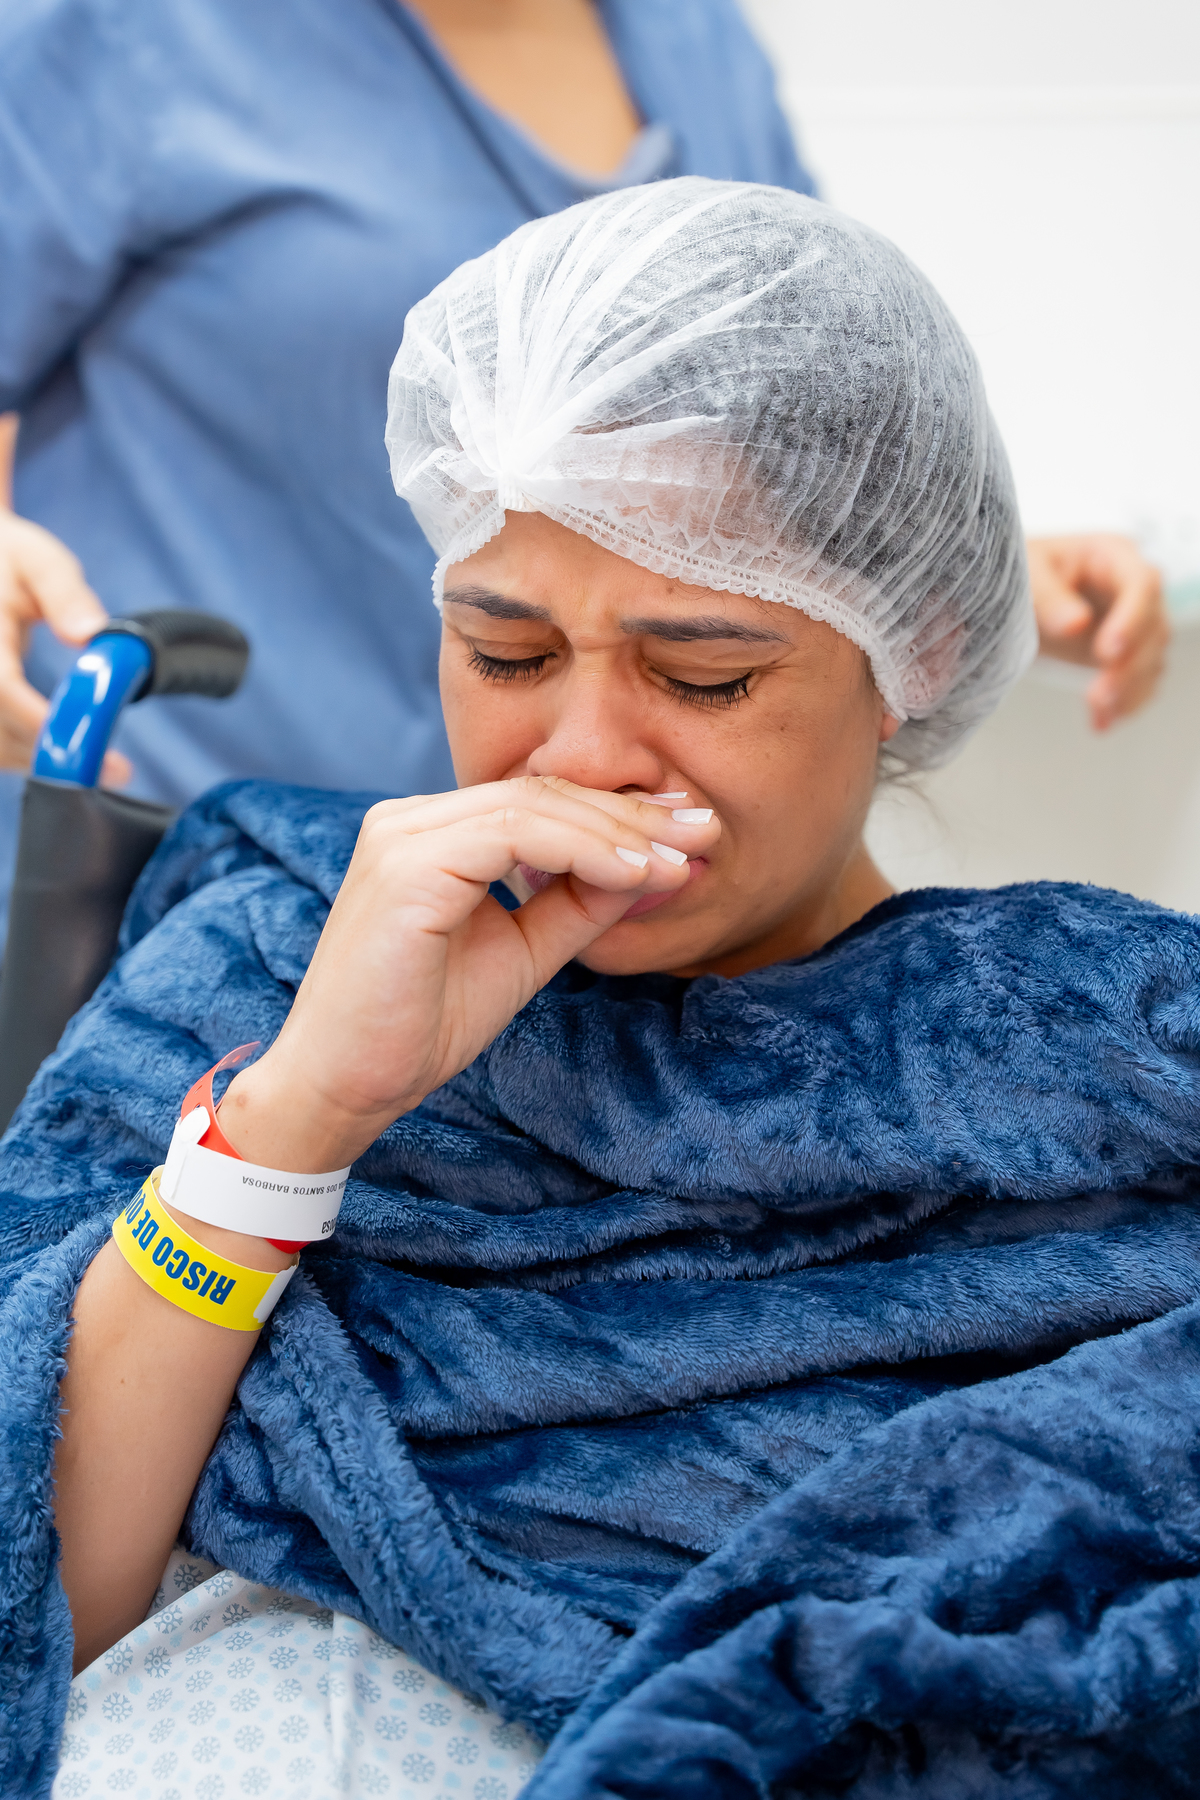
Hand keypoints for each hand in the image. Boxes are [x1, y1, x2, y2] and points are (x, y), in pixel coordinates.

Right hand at [0, 507, 131, 783]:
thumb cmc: (7, 557)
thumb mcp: (38, 559)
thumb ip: (64, 592)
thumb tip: (91, 634)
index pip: (1, 687)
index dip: (43, 723)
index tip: (94, 747)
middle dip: (50, 753)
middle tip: (114, 770)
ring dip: (37, 761)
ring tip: (94, 762)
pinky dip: (20, 753)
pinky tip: (58, 749)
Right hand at [219, 778, 719, 1170]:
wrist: (345, 1085)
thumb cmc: (419, 1025)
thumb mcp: (523, 951)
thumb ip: (578, 903)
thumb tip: (652, 865)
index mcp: (431, 833)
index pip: (540, 802)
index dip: (621, 814)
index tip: (690, 833)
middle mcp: (410, 818)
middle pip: (544, 793)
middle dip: (634, 814)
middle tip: (707, 833)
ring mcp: (403, 835)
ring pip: (535, 805)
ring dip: (619, 832)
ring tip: (681, 861)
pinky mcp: (405, 866)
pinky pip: (513, 834)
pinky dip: (583, 850)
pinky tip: (634, 874)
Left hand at [1028, 533, 1169, 729]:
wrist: (1017, 591)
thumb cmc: (1022, 571)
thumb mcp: (1026, 573)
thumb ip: (1048, 596)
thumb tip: (1075, 625)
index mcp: (1113, 557)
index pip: (1142, 584)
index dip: (1132, 619)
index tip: (1108, 653)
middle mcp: (1132, 589)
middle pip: (1153, 627)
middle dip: (1130, 666)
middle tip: (1099, 695)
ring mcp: (1134, 622)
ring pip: (1151, 658)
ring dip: (1129, 690)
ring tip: (1099, 711)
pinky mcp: (1126, 652)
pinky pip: (1138, 680)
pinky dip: (1123, 704)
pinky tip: (1100, 721)